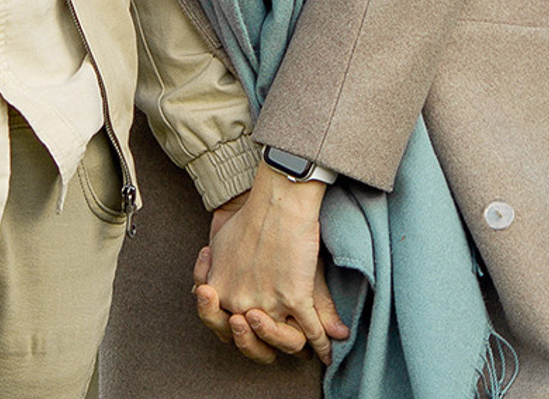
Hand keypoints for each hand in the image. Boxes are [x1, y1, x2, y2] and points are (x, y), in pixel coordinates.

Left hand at [191, 171, 347, 365]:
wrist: (276, 197)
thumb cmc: (248, 215)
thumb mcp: (232, 248)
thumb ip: (231, 279)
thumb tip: (256, 297)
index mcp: (220, 290)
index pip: (222, 330)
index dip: (234, 332)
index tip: (242, 321)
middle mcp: (240, 303)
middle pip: (248, 345)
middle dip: (253, 343)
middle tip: (259, 329)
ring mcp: (267, 303)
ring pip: (282, 344)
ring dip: (286, 343)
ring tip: (291, 335)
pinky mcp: (295, 296)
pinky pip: (311, 332)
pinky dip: (321, 344)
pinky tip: (328, 352)